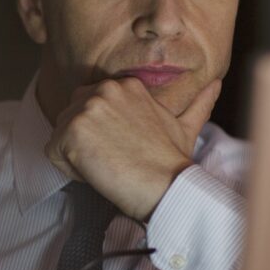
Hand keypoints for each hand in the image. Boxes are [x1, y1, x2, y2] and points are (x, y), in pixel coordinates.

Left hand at [45, 77, 220, 220]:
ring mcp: (85, 109)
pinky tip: (96, 173)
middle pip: (71, 117)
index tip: (119, 148)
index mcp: (124, 85)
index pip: (90, 105)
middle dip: (84, 140)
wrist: (164, 184)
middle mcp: (102, 90)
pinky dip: (68, 169)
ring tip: (107, 166)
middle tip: (112, 159)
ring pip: (61, 135)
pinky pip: (53, 153)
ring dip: (76, 156)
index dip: (100, 132)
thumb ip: (197, 104)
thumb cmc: (172, 161)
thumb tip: (216, 84)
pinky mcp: (70, 131)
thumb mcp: (185, 126)